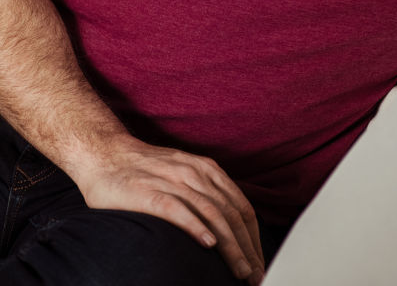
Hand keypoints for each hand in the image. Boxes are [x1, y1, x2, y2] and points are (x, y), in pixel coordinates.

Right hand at [75, 137, 263, 283]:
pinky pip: (178, 210)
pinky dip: (196, 227)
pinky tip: (208, 244)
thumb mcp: (183, 176)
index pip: (241, 207)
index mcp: (207, 171)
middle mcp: (195, 174)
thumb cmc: (145, 171)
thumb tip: (226, 230)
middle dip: (247, 248)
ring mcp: (173, 182)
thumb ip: (204, 195)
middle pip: (231, 214)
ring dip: (230, 245)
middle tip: (255, 275)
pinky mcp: (150, 193)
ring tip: (240, 270)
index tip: (259, 262)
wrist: (106, 154)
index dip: (254, 237)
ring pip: (212, 214)